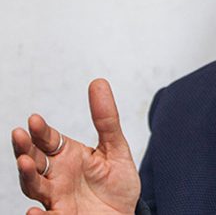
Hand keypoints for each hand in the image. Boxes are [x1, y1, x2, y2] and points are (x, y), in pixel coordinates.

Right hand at [12, 79, 140, 214]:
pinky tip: (34, 212)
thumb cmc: (117, 182)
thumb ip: (106, 119)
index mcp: (67, 155)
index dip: (40, 130)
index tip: (35, 119)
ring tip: (24, 162)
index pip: (48, 140)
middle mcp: (57, 175)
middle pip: (34, 160)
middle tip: (19, 135)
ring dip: (27, 175)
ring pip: (34, 186)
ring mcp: (57, 198)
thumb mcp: (116, 148)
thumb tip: (98, 82)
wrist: (126, 213)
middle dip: (24, 148)